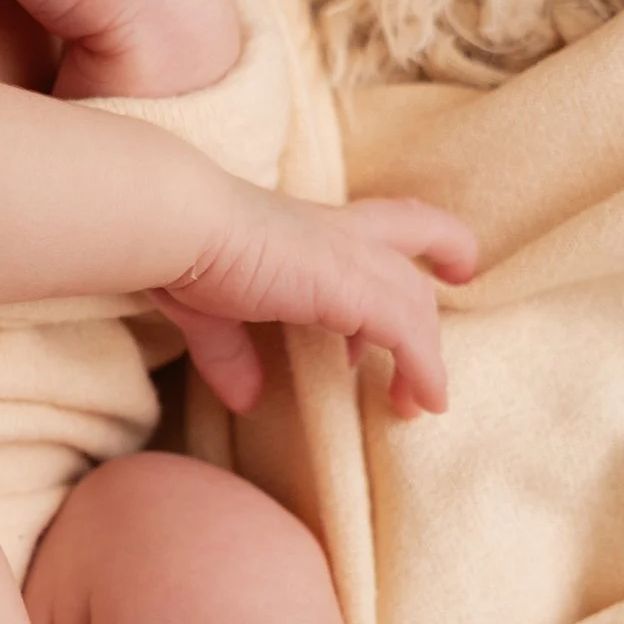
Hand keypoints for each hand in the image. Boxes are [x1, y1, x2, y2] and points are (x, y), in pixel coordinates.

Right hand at [156, 190, 478, 416]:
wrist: (180, 225)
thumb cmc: (185, 253)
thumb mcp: (211, 312)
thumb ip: (232, 354)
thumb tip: (248, 398)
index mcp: (307, 228)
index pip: (377, 221)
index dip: (415, 237)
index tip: (437, 270)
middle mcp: (340, 232)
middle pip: (418, 233)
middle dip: (443, 266)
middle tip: (437, 334)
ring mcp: (352, 256)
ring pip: (416, 298)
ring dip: (427, 353)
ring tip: (421, 402)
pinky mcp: (354, 286)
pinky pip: (408, 332)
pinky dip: (423, 369)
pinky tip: (425, 400)